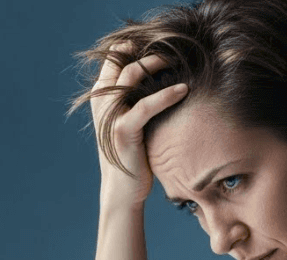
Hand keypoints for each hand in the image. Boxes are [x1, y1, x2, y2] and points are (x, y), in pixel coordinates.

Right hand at [89, 42, 188, 210]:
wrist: (123, 191)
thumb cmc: (132, 156)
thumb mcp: (131, 123)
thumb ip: (135, 101)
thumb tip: (160, 80)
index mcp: (101, 97)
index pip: (112, 57)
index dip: (134, 46)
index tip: (160, 42)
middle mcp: (101, 101)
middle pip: (121, 58)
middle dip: (148, 49)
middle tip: (174, 50)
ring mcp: (110, 115)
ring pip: (132, 74)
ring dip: (157, 63)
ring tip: (179, 62)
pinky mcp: (123, 130)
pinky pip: (147, 105)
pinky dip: (167, 95)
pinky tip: (184, 90)